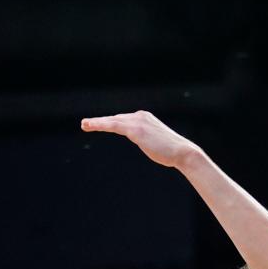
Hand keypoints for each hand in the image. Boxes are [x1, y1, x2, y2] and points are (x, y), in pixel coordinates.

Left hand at [81, 111, 202, 168]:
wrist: (183, 152)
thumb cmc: (173, 152)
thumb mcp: (158, 143)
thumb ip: (149, 140)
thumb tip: (148, 144)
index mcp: (146, 118)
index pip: (124, 120)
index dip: (111, 123)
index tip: (100, 125)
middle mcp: (141, 116)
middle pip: (116, 119)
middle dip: (101, 122)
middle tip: (86, 124)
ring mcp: (138, 121)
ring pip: (112, 121)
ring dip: (97, 122)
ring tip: (84, 125)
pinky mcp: (135, 129)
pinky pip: (113, 125)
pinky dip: (100, 124)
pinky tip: (90, 125)